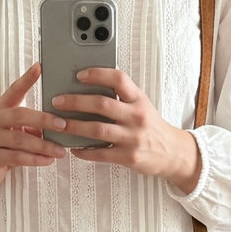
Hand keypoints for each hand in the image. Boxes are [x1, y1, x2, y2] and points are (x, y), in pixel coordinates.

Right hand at [0, 63, 67, 201]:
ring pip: (20, 139)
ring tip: (60, 151)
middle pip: (19, 114)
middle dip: (43, 120)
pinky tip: (47, 161)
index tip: (40, 67)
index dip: (26, 79)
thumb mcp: (13, 131)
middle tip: (63, 125)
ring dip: (43, 145)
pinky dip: (34, 159)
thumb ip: (29, 126)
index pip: (14, 90)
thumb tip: (54, 126)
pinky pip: (16, 157)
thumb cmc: (1, 146)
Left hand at [50, 67, 201, 191]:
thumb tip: (90, 88)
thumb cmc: (151, 127)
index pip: (118, 79)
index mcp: (139, 100)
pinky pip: (101, 153)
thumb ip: (122, 97)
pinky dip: (84, 151)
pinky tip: (73, 148)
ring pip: (98, 129)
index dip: (97, 74)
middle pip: (102, 104)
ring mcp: (132, 138)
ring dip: (75, 126)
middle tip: (57, 101)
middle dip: (76, 102)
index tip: (79, 74)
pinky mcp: (128, 157)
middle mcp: (136, 116)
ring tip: (59, 124)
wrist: (172, 153)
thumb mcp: (142, 106)